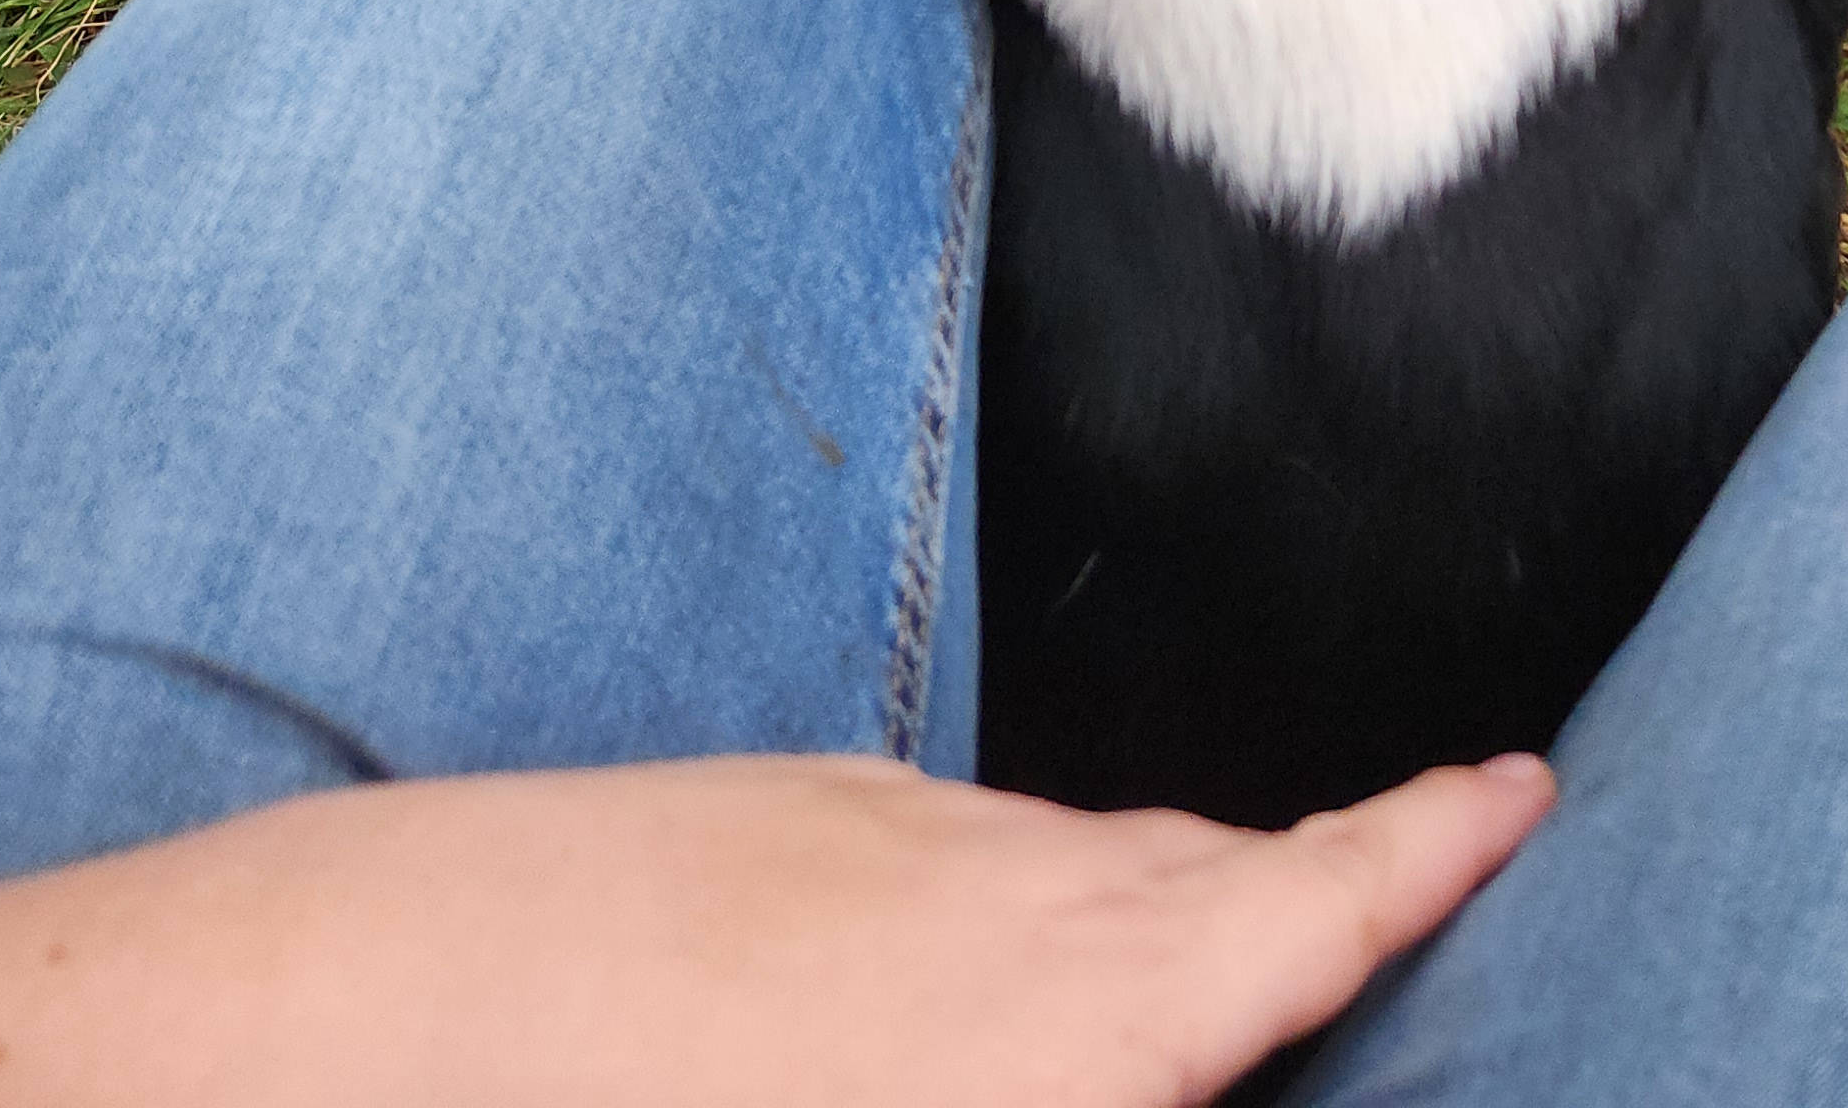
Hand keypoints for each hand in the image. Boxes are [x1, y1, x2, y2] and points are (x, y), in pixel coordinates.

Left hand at [0, 745, 1556, 1106]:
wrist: (323, 1027)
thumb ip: (1063, 1065)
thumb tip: (1131, 1047)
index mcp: (1050, 1027)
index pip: (1293, 917)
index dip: (1426, 854)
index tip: (1524, 784)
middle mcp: (984, 898)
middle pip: (1203, 874)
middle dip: (1315, 888)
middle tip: (1406, 881)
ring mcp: (865, 833)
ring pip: (1066, 866)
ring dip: (1150, 911)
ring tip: (1193, 961)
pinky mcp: (760, 814)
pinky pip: (944, 851)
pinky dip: (1003, 906)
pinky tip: (951, 980)